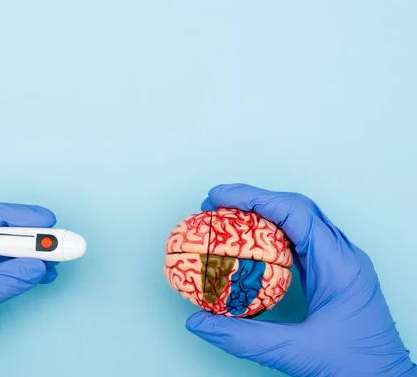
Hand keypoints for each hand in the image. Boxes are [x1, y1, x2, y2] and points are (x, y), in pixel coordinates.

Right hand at [186, 184, 415, 375]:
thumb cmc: (357, 369)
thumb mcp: (296, 352)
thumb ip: (243, 338)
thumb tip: (199, 322)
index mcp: (339, 265)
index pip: (294, 212)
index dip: (252, 197)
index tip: (217, 197)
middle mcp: (342, 256)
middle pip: (295, 208)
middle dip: (253, 200)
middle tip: (215, 204)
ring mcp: (339, 264)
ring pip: (298, 221)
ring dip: (262, 214)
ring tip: (228, 218)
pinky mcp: (332, 275)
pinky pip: (299, 241)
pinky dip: (271, 234)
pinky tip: (250, 244)